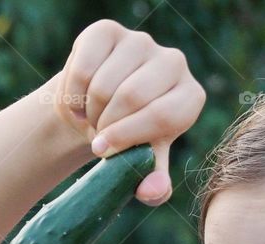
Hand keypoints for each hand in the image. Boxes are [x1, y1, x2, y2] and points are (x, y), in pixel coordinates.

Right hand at [51, 18, 205, 206]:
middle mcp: (174, 62)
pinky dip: (73, 94)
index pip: (162, 116)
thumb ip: (153, 183)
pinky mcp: (108, 30)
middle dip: (106, 125)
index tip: (104, 151)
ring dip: (89, 112)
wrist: (98, 110)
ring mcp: (142, 41)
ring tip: (92, 120)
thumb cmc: (128, 139)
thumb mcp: (143, 164)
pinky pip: (83, 66)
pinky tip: (79, 101)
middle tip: (98, 137)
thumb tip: (150, 191)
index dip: (127, 138)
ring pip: (104, 83)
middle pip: (131, 97)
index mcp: (191, 97)